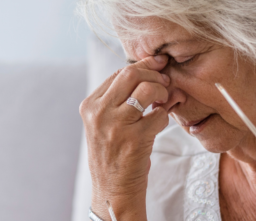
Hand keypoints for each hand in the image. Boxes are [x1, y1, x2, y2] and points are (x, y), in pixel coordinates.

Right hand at [79, 55, 170, 220]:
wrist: (113, 188)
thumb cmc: (113, 153)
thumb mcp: (103, 123)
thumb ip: (117, 98)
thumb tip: (147, 71)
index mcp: (90, 106)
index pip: (118, 73)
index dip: (142, 67)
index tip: (157, 66)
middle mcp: (99, 113)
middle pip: (131, 74)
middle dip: (153, 74)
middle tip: (165, 81)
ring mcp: (116, 125)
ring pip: (146, 89)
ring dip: (162, 92)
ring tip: (164, 101)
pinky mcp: (135, 139)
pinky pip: (159, 115)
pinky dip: (164, 117)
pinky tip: (158, 124)